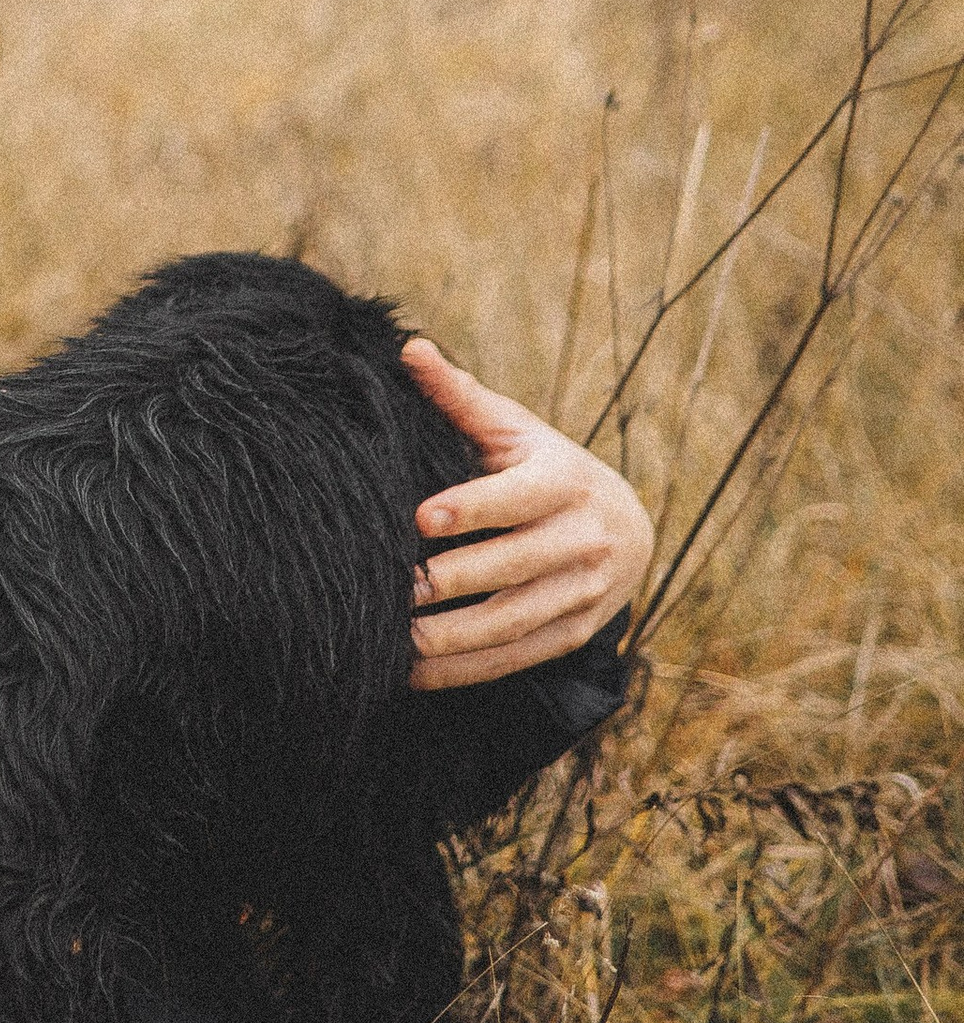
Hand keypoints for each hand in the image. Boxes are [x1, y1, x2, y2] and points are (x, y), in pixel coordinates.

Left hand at [401, 339, 651, 691]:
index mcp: (563, 483)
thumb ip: (460, 397)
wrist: (627, 526)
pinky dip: (468, 670)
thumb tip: (410, 349)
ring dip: (455, 638)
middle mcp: (583, 540)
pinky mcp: (576, 633)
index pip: (517, 497)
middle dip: (453, 581)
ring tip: (399, 641)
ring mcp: (584, 592)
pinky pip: (518, 657)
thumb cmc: (545, 467)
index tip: (422, 518)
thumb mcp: (514, 429)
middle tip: (395, 587)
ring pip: (515, 620)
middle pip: (513, 566)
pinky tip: (418, 673)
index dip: (472, 507)